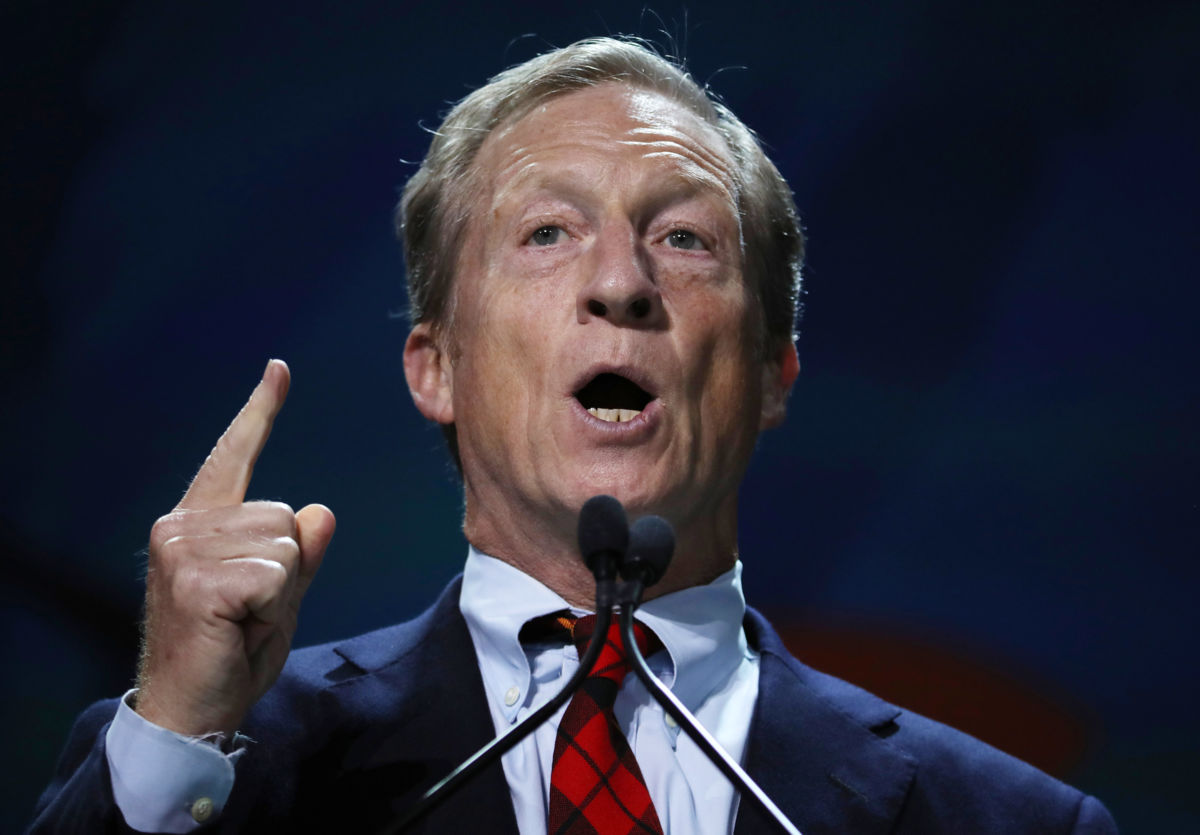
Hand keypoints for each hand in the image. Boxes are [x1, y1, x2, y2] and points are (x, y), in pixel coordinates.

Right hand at [135, 360, 335, 735]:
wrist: (193, 710)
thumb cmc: (232, 650)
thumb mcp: (279, 596)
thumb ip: (301, 554)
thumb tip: (321, 511)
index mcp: (200, 521)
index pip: (235, 457)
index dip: (260, 413)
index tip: (279, 369)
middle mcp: (183, 525)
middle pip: (285, 517)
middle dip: (286, 570)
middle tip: (248, 612)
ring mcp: (183, 549)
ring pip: (286, 545)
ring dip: (280, 593)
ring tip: (240, 621)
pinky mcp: (196, 579)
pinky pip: (278, 576)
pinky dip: (273, 610)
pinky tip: (236, 629)